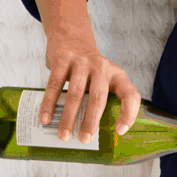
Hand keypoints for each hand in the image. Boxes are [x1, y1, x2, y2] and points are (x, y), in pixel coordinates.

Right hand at [27, 0, 140, 142]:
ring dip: (69, 117)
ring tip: (63, 136)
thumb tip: (88, 138)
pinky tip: (45, 118)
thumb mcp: (102, 80)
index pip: (131, 95)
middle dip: (91, 121)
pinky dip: (49, 104)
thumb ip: (100, 101)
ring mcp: (82, 62)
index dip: (129, 114)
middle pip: (99, 98)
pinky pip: (55, 85)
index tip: (119, 131)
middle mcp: (102, 67)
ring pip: (76, 94)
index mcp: (117, 76)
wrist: (71, 36)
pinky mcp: (63, 58)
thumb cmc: (88, 71)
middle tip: (85, 140)